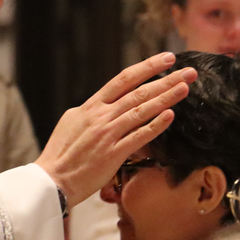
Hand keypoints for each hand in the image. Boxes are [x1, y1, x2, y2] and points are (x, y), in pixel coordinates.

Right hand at [36, 52, 196, 206]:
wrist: (51, 180)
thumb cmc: (61, 153)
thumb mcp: (72, 121)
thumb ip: (91, 111)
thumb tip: (104, 103)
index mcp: (91, 106)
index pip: (123, 79)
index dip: (147, 67)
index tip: (167, 59)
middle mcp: (101, 116)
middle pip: (138, 92)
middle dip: (166, 79)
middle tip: (188, 71)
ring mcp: (107, 134)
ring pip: (141, 111)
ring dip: (165, 98)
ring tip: (185, 87)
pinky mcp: (112, 155)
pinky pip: (137, 137)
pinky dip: (155, 126)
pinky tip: (170, 116)